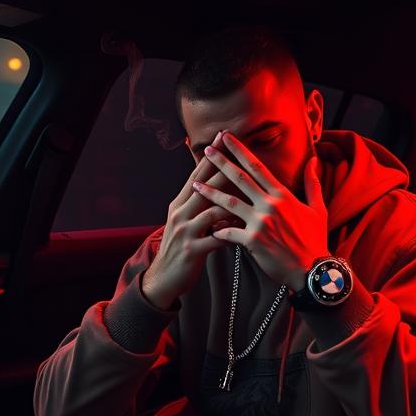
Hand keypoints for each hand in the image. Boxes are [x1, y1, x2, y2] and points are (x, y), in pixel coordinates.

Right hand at [142, 131, 239, 308]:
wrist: (163, 279)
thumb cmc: (182, 248)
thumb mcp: (186, 222)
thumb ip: (201, 204)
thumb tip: (220, 186)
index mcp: (180, 203)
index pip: (197, 174)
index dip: (211, 155)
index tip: (224, 136)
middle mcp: (180, 212)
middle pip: (204, 185)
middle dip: (222, 166)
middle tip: (239, 149)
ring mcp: (185, 231)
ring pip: (211, 208)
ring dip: (232, 199)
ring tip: (252, 190)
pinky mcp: (192, 249)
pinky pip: (216, 237)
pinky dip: (232, 231)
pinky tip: (247, 227)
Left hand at [193, 131, 328, 290]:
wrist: (312, 271)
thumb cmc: (314, 240)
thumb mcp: (318, 209)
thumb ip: (313, 183)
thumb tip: (313, 160)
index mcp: (282, 195)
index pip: (257, 167)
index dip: (240, 150)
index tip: (227, 137)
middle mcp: (270, 204)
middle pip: (240, 178)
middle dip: (221, 163)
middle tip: (206, 150)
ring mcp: (260, 222)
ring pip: (229, 202)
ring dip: (210, 193)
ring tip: (195, 185)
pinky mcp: (253, 241)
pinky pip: (228, 232)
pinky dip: (218, 230)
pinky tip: (208, 228)